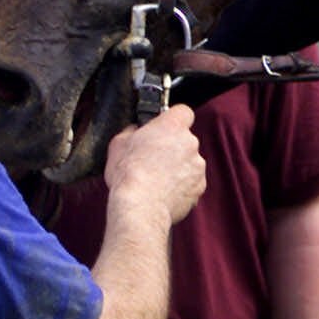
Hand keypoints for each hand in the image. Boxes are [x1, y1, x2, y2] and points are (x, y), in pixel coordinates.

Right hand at [104, 105, 205, 225]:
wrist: (141, 207)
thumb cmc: (128, 175)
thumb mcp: (118, 144)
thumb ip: (132, 131)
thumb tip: (135, 131)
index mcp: (173, 126)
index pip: (183, 112)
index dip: (172, 119)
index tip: (162, 128)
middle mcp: (190, 142)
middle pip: (185, 139)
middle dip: (172, 147)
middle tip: (153, 159)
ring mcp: (198, 165)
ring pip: (189, 162)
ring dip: (178, 168)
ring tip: (156, 180)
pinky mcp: (200, 186)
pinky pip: (191, 182)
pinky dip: (182, 186)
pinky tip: (163, 193)